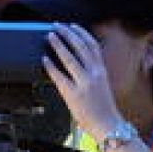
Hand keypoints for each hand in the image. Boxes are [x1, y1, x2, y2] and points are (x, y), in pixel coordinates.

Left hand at [42, 23, 122, 140]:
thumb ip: (91, 72)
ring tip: (49, 37)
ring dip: (58, 44)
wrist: (107, 126)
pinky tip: (45, 59)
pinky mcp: (73, 94)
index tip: (72, 26)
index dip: (81, 32)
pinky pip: (59, 76)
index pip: (92, 45)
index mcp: (101, 71)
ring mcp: (83, 84)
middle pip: (80, 47)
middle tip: (56, 26)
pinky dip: (51, 66)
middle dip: (67, 33)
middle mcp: (94, 74)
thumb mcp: (101, 84)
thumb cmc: (103, 108)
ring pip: (69, 58)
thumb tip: (74, 60)